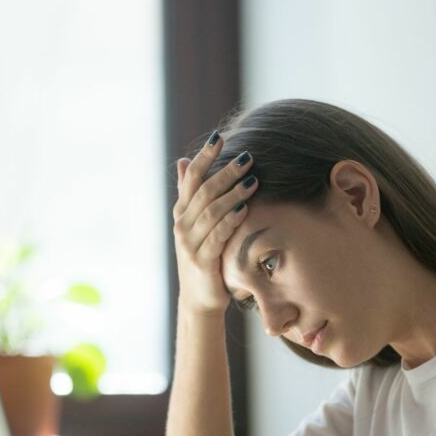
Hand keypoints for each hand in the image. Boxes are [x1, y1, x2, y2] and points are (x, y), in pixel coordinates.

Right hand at [173, 132, 258, 314]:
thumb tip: (182, 161)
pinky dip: (230, 221)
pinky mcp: (202, 261)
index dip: (204, 156)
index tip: (220, 136)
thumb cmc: (203, 257)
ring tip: (253, 181)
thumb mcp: (196, 224)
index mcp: (182, 212)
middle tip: (248, 158)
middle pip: (204, 191)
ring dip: (233, 194)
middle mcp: (182, 225)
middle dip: (226, 172)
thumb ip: (191, 194)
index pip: (191, 177)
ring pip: (211, 212)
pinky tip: (244, 209)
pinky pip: (217, 236)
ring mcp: (190, 244)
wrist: (199, 298)